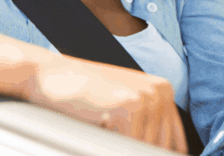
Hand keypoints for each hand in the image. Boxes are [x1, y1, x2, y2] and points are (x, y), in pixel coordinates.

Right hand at [24, 55, 187, 152]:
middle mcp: (161, 92)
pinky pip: (127, 148)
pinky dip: (109, 147)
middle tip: (111, 131)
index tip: (132, 147)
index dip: (159, 152)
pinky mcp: (129, 107)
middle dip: (135, 148)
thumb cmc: (84, 95)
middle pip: (158, 147)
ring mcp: (147, 98)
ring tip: (102, 127)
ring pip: (143, 149)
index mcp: (164, 90)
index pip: (173, 141)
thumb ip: (149, 126)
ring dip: (120, 148)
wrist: (50, 76)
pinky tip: (97, 126)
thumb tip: (170, 153)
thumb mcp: (125, 104)